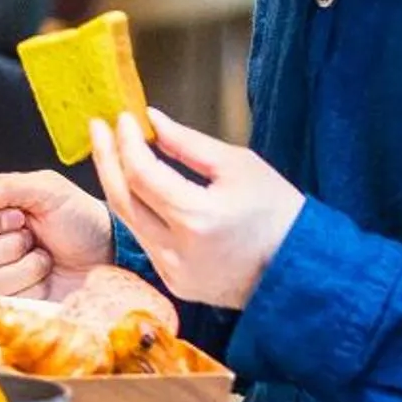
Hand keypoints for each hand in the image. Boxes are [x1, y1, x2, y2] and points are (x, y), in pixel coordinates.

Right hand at [0, 168, 114, 300]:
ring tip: (43, 255)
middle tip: (32, 236)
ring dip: (22, 265)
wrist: (109, 253)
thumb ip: (3, 188)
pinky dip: (32, 283)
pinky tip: (46, 274)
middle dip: (5, 245)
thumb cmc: (78, 216)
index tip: (16, 216)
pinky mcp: (11, 298)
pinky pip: (4, 296)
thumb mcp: (47, 189)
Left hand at [86, 109, 302, 310]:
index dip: (126, 142)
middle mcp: (179, 251)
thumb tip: (150, 120)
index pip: (141, 174)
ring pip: (128, 221)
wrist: (302, 270)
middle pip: (122, 199)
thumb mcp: (238, 166)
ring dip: (116, 182)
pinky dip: (137, 208)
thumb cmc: (279, 212)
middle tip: (99, 127)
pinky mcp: (174, 283)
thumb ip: (187, 143)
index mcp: (199, 219)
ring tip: (111, 150)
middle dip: (106, 158)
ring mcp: (174, 272)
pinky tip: (133, 184)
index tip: (124, 118)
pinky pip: (145, 239)